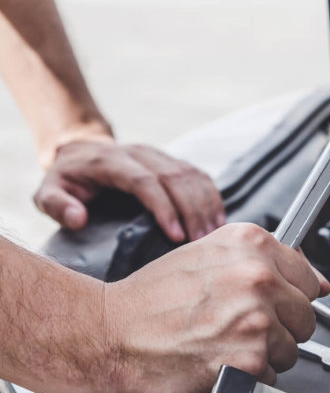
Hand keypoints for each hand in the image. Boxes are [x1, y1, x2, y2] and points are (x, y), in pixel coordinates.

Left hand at [34, 140, 225, 241]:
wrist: (83, 150)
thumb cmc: (68, 179)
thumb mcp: (48, 191)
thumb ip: (56, 204)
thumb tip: (79, 219)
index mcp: (110, 161)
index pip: (144, 181)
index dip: (163, 207)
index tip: (176, 236)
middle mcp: (140, 153)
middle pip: (175, 177)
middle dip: (192, 210)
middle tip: (202, 241)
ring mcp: (159, 154)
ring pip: (191, 174)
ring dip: (206, 203)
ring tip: (214, 233)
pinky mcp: (171, 160)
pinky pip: (198, 173)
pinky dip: (211, 195)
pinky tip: (218, 217)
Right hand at [105, 223, 329, 392]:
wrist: (111, 334)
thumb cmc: (152, 298)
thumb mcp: (208, 255)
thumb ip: (263, 261)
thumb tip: (318, 280)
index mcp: (251, 243)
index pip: (309, 276)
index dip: (291, 295)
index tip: (274, 302)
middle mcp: (258, 275)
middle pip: (306, 314)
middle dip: (281, 325)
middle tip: (241, 325)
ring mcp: (256, 317)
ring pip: (292, 347)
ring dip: (266, 352)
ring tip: (224, 342)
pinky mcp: (250, 359)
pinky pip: (274, 376)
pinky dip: (252, 377)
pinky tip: (219, 361)